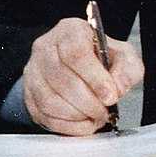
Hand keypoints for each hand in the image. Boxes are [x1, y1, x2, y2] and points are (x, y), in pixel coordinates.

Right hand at [23, 18, 143, 136]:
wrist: (81, 66)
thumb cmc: (102, 58)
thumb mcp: (124, 56)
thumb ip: (127, 69)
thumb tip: (117, 88)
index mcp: (70, 31)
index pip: (77, 53)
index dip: (95, 78)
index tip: (110, 96)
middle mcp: (46, 48)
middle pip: (63, 80)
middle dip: (88, 102)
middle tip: (105, 111)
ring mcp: (33, 71)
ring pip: (49, 100)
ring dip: (77, 116)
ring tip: (96, 118)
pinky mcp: (28, 93)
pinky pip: (42, 115)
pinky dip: (66, 125)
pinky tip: (83, 124)